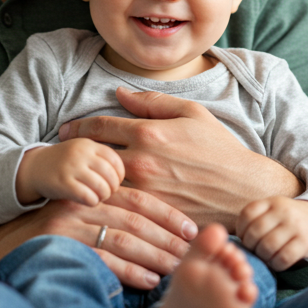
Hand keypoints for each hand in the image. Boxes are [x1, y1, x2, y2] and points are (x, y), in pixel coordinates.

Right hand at [0, 185, 196, 307]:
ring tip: (175, 269)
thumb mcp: (79, 212)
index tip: (192, 230)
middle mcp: (82, 199)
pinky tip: (149, 280)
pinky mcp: (60, 242)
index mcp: (92, 187)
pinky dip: (131, 270)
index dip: (169, 213)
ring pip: (124, 236)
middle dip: (168, 237)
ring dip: (155, 255)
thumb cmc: (49, 234)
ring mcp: (69, 220)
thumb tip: (156, 223)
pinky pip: (104, 257)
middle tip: (192, 254)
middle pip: (137, 217)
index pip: (139, 197)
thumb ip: (110, 207)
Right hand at [17, 139, 124, 205]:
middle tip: (107, 193)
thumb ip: (104, 160)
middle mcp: (81, 152)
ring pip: (102, 187)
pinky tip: (87, 201)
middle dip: (113, 188)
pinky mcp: (62, 183)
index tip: (114, 183)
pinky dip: (92, 202)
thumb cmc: (66, 164)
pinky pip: (88, 197)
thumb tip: (132, 173)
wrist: (32, 168)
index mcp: (90, 144)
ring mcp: (71, 167)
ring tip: (98, 197)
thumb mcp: (85, 154)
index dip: (119, 176)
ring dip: (103, 197)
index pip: (117, 161)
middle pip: (112, 175)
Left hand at [59, 87, 302, 228]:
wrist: (243, 190)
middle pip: (93, 157)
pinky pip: (117, 206)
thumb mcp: (192, 113)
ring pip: (100, 184)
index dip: (79, 126)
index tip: (67, 130)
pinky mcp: (149, 214)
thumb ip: (152, 102)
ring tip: (75, 176)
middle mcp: (142, 162)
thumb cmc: (220, 149)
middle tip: (64, 153)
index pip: (100, 127)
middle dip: (76, 153)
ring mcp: (144, 192)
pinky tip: (96, 198)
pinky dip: (104, 201)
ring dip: (86, 179)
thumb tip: (120, 93)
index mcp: (150, 133)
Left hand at [237, 196, 307, 271]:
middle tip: (254, 251)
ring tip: (265, 257)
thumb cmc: (287, 219)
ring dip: (263, 257)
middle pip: (255, 233)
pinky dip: (276, 264)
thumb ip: (255, 219)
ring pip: (268, 247)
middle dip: (251, 247)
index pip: (247, 214)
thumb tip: (232, 241)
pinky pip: (284, 258)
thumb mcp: (272, 210)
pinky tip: (277, 262)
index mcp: (271, 201)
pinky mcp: (305, 242)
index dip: (241, 230)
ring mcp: (295, 225)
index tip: (245, 238)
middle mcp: (283, 210)